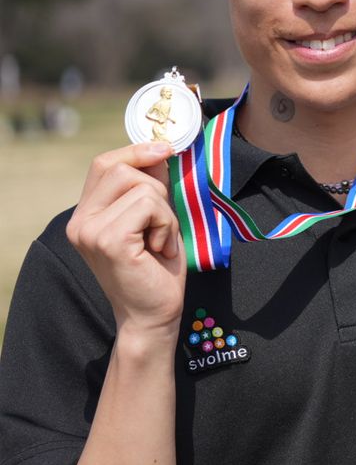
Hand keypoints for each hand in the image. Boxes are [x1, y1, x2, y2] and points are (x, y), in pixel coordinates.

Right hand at [65, 142, 186, 334]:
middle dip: (156, 189)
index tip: (166, 149)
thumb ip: (150, 186)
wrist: (154, 315)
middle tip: (161, 225)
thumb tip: (160, 149)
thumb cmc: (157, 269)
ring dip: (164, 213)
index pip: (105, 164)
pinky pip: (150, 206)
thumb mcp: (154, 218)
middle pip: (122, 169)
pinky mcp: (109, 240)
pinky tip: (160, 250)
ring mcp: (90, 231)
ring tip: (160, 242)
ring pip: (142, 188)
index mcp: (86, 214)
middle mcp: (79, 221)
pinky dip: (166, 225)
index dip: (136, 151)